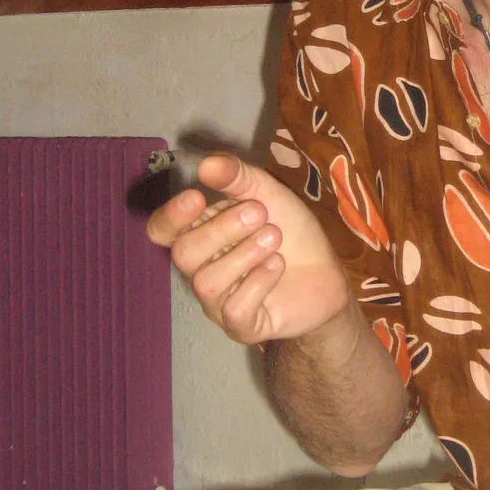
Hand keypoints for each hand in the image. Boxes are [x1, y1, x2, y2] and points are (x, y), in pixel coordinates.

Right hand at [147, 154, 350, 343]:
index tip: (197, 197)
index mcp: (200, 234)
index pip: (161, 231)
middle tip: (260, 213)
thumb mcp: (268, 193)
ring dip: (245, 255)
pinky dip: (258, 283)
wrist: (328, 272)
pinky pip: (234, 311)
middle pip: (184, 255)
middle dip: (222, 229)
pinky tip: (277, 265)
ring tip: (274, 237)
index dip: (171, 216)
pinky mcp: (243, 325)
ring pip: (207, 284)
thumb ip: (237, 177)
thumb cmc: (291, 231)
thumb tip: (205, 164)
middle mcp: (201, 270)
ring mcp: (219, 302)